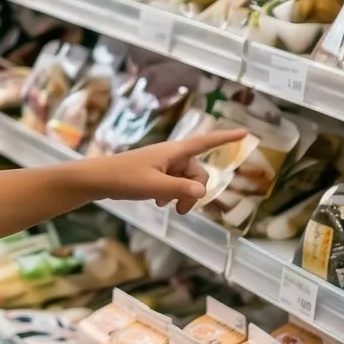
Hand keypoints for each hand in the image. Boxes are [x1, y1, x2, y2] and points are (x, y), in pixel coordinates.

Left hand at [78, 129, 246, 213]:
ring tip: (169, 208)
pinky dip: (172, 194)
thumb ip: (180, 190)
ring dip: (182, 195)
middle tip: (181, 211)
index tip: (246, 133)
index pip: (205, 142)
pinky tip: (160, 203)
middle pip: (197, 171)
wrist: (98, 180)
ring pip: (185, 180)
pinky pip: (174, 183)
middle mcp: (171, 155)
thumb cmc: (124, 178)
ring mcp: (162, 164)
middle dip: (195, 191)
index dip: (226, 138)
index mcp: (173, 152)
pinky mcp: (154, 173)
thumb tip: (203, 193)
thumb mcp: (155, 187)